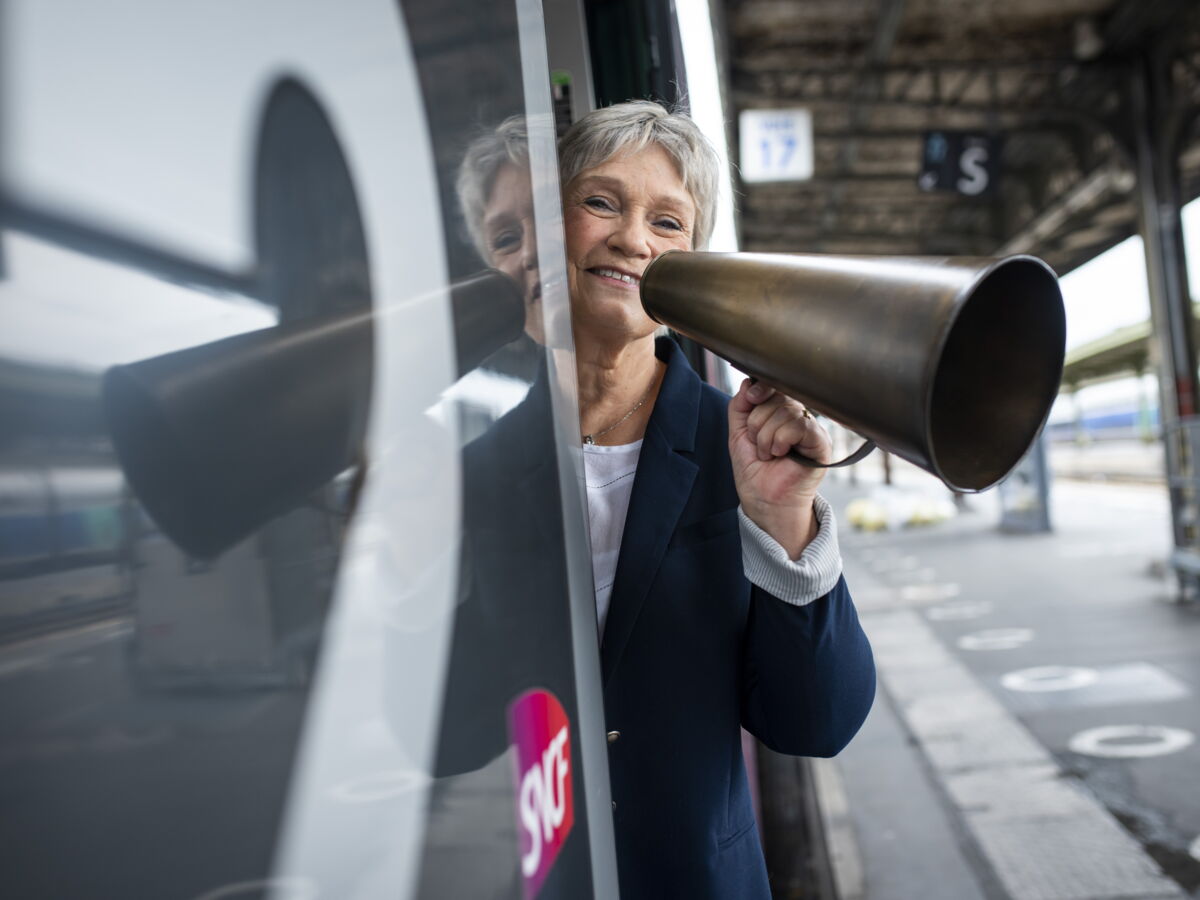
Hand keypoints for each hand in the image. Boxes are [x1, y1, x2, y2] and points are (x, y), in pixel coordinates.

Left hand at [727, 379, 831, 558]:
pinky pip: (800, 425)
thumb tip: (749, 382)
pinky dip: (782, 439)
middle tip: (759, 446)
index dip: (762, 387)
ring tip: (769, 454)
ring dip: (767, 436)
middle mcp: (798, 417)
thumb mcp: (738, 433)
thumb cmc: (754, 471)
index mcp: (780, 412)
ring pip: (787, 411)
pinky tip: (781, 454)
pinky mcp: (820, 442)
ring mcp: (811, 429)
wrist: (762, 500)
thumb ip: (740, 406)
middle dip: (757, 423)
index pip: (775, 385)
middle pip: (778, 397)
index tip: (750, 398)